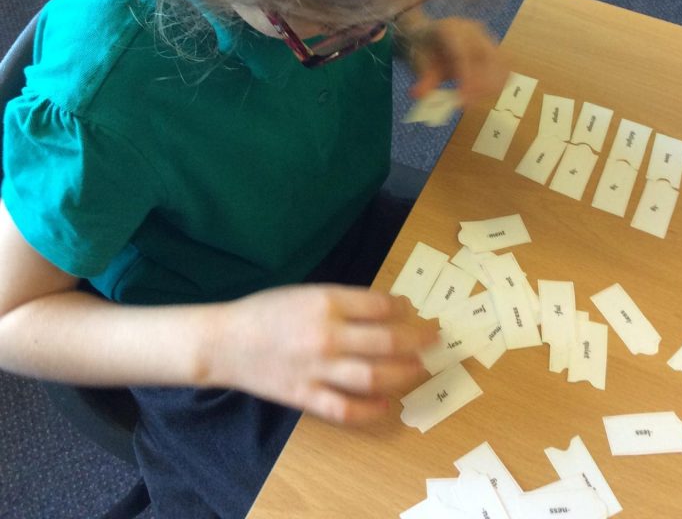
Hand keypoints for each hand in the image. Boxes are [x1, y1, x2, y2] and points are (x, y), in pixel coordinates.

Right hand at [209, 285, 436, 423]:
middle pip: (386, 342)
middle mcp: (326, 335)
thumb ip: (343, 301)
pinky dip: (370, 410)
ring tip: (420, 369)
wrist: (226, 341)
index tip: (413, 310)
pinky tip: (387, 405)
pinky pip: (345, 409)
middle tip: (435, 339)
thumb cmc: (268, 310)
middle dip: (417, 340)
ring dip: (403, 373)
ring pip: (373, 376)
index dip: (403, 308)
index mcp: (326, 301)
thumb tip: (385, 309)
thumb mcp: (307, 292)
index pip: (379, 305)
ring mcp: (317, 369)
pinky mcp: (306, 396)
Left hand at [407, 16, 510, 107]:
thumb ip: (424, 81)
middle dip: (481, 84)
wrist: (430, 35)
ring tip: (474, 99)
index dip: (466, 78)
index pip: (462, 54)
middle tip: (468, 104)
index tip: (463, 100)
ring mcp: (485, 36)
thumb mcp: (420, 65)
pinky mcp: (494, 46)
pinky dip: (497, 81)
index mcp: (450, 29)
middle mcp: (471, 30)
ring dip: (491, 85)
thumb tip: (421, 96)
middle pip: (487, 57)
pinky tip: (485, 93)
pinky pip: (504, 65)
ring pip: (500, 62)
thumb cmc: (426, 50)